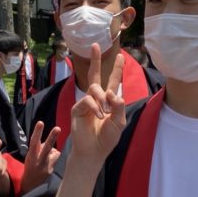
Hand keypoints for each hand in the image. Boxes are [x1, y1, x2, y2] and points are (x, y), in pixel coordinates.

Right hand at [20, 121, 60, 193]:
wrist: (29, 184)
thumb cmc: (31, 166)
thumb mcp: (30, 156)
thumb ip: (38, 148)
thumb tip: (48, 142)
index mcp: (31, 154)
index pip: (34, 141)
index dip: (37, 132)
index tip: (41, 123)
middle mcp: (37, 160)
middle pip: (46, 147)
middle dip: (52, 137)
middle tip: (58, 128)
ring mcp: (45, 165)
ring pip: (54, 151)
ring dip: (52, 152)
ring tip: (45, 159)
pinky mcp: (50, 170)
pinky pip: (56, 157)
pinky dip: (53, 158)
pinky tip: (48, 164)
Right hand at [70, 44, 125, 159]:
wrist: (94, 151)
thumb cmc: (107, 138)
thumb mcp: (120, 121)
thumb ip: (119, 106)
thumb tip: (111, 92)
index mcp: (109, 101)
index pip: (113, 82)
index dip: (116, 69)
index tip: (120, 56)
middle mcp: (97, 99)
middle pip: (95, 75)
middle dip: (96, 60)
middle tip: (95, 45)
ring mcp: (86, 103)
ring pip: (94, 88)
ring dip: (102, 99)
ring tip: (104, 114)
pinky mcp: (77, 109)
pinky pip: (87, 100)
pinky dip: (95, 107)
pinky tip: (99, 116)